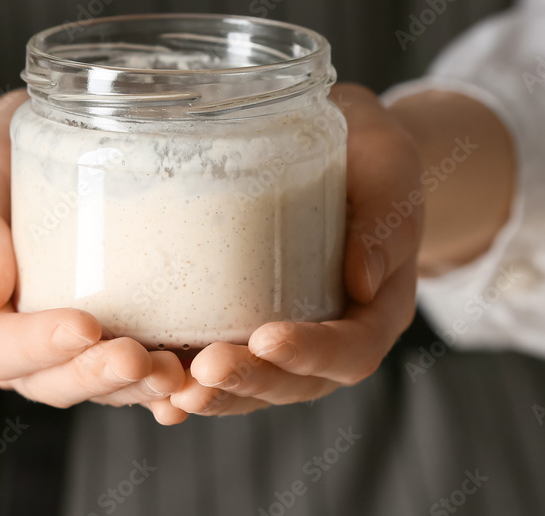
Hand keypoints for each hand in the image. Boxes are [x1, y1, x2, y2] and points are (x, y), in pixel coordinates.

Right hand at [0, 90, 188, 424]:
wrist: (19, 171)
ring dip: (137, 387)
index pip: (0, 351)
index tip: (83, 325)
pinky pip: (134, 376)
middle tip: (135, 357)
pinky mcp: (110, 343)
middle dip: (98, 375)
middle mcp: (24, 350)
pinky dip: (163, 384)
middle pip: (55, 382)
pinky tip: (194, 380)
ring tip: (174, 372)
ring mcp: (70, 354)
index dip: (39, 346)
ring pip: (100, 388)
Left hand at [167, 84, 424, 416]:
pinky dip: (189, 379)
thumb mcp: (390, 173)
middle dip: (250, 381)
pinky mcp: (246, 326)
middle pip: (296, 383)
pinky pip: (223, 366)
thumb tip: (360, 280)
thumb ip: (382, 221)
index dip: (311, 352)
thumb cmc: (370, 159)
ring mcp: (288, 339)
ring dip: (216, 394)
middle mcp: (332, 337)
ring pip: (256, 387)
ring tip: (173, 389)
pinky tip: (154, 387)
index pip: (352, 351)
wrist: (342, 149)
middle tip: (206, 370)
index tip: (267, 338)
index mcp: (377, 312)